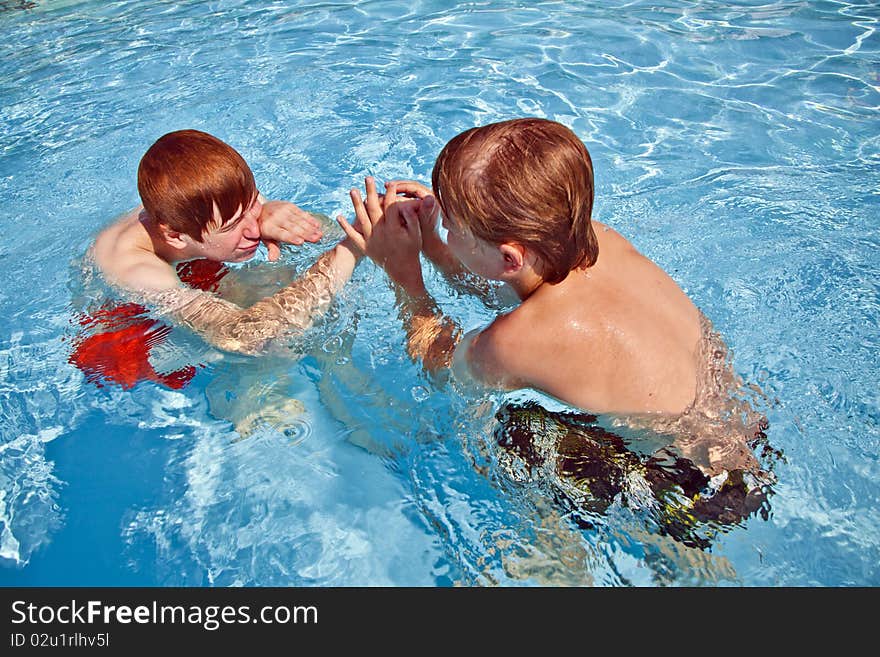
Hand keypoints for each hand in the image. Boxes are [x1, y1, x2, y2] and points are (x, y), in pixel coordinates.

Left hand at [258, 200, 322, 261]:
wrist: (260, 209)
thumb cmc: (265, 228)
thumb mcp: (266, 239)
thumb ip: (272, 249)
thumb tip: (272, 259)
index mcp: (269, 228)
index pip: (282, 234)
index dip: (291, 238)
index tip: (301, 242)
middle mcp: (276, 218)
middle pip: (293, 228)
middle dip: (306, 233)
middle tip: (316, 239)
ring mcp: (283, 211)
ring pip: (299, 221)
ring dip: (311, 228)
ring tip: (319, 234)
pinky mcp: (289, 206)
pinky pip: (302, 213)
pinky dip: (310, 219)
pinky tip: (317, 225)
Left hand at [337, 177, 425, 294]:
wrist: (403, 270)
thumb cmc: (412, 250)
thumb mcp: (416, 235)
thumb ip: (412, 219)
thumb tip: (408, 204)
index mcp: (394, 228)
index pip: (391, 206)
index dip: (391, 193)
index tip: (389, 183)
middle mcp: (381, 233)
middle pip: (374, 208)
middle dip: (371, 191)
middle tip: (368, 178)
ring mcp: (371, 240)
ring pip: (362, 219)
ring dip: (356, 204)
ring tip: (352, 190)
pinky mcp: (365, 247)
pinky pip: (353, 236)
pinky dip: (345, 227)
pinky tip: (339, 216)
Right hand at [386, 180, 441, 254]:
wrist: (433, 246)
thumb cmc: (428, 236)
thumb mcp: (425, 223)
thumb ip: (425, 210)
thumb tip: (429, 197)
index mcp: (432, 199)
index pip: (415, 187)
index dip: (401, 185)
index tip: (388, 186)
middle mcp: (430, 199)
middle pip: (412, 188)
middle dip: (398, 187)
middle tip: (385, 186)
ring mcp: (425, 203)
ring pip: (410, 193)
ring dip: (398, 192)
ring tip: (386, 194)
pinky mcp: (421, 208)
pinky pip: (409, 200)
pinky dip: (399, 200)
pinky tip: (389, 203)